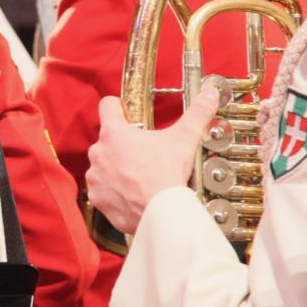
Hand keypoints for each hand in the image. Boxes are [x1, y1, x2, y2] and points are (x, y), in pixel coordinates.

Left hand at [85, 83, 225, 234]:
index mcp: (114, 132)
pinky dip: (114, 190)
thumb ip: (197, 113)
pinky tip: (132, 193)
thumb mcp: (184, 139)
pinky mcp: (97, 197)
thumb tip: (210, 94)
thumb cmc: (167, 174)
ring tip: (140, 175)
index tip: (129, 113)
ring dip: (117, 168)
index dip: (119, 106)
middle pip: (108, 139)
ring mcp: (95, 176)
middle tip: (145, 153)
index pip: (107, 105)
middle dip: (124, 144)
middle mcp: (98, 152)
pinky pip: (103, 189)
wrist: (161, 213)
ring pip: (104, 164)